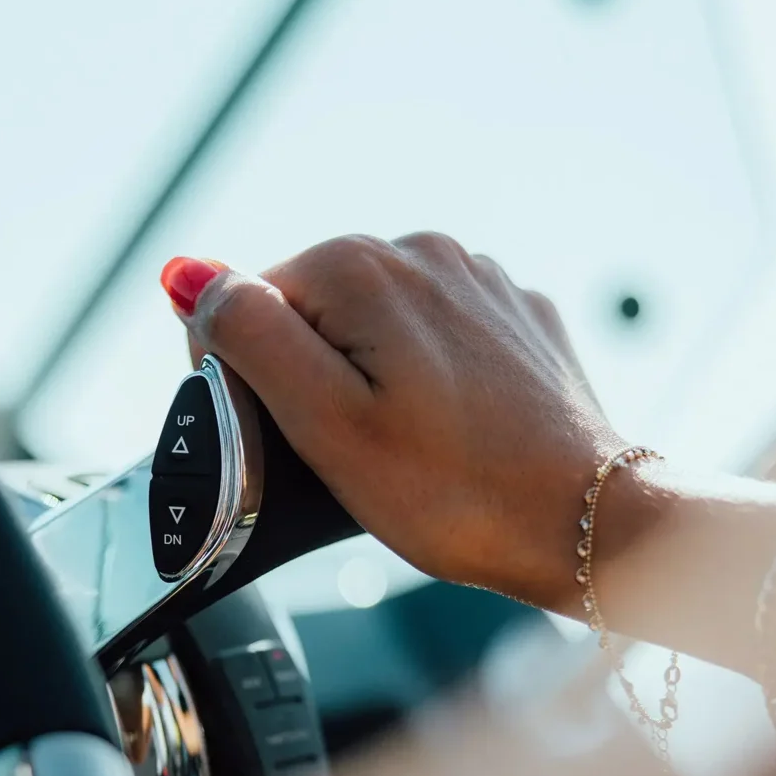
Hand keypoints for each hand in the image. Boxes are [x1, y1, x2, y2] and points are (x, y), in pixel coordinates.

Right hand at [161, 233, 628, 613]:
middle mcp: (423, 250)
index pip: (250, 304)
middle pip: (315, 310)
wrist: (588, 525)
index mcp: (361, 266)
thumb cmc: (458, 493)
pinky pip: (439, 338)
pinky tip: (452, 433)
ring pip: (377, 324)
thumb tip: (187, 275)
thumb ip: (249, 337)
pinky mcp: (517, 317)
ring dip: (372, 379)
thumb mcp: (325, 424)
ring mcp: (479, 279)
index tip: (294, 441)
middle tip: (355, 457)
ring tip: (409, 451)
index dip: (251, 381)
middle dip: (315, 378)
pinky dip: (430, 381)